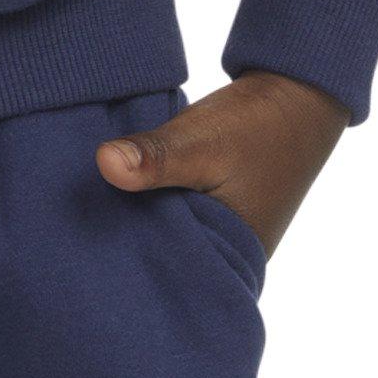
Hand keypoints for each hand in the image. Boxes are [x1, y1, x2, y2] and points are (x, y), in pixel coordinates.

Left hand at [95, 70, 346, 252]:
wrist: (297, 97)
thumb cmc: (257, 126)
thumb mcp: (201, 140)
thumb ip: (153, 156)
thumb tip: (104, 162)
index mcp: (234, 262)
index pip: (168, 280)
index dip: (126, 264)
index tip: (84, 246)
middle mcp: (235, 263)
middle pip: (169, 266)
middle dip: (132, 250)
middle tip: (80, 233)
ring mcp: (231, 243)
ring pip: (174, 245)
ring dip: (145, 229)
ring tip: (99, 218)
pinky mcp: (223, 221)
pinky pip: (183, 228)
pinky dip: (159, 215)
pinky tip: (130, 202)